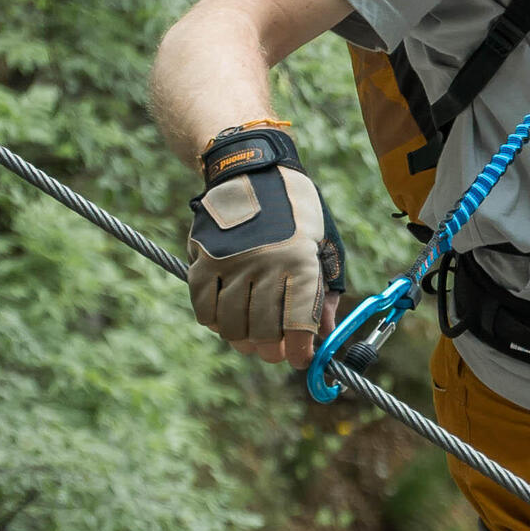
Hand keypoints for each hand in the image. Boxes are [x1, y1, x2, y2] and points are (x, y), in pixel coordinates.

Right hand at [185, 123, 348, 361]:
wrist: (254, 170)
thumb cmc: (298, 211)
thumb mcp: (325, 246)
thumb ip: (325, 293)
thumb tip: (326, 335)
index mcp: (301, 263)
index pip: (298, 326)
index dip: (299, 353)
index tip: (300, 359)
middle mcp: (265, 266)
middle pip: (262, 332)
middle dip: (271, 351)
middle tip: (273, 350)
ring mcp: (231, 263)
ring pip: (231, 326)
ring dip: (242, 340)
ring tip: (251, 338)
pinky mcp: (203, 259)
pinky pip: (203, 307)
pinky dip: (214, 321)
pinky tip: (226, 319)